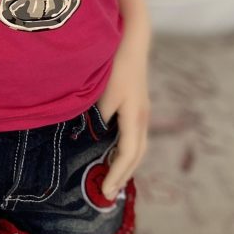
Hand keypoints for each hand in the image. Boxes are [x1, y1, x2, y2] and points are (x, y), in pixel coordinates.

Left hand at [97, 37, 149, 201]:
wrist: (132, 40)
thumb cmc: (115, 64)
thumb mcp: (102, 93)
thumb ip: (98, 117)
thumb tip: (90, 139)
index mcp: (134, 117)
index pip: (127, 154)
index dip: (116, 174)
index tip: (104, 190)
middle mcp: (142, 117)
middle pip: (137, 154)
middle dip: (124, 175)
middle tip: (108, 193)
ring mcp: (142, 111)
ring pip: (138, 145)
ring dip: (126, 164)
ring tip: (113, 179)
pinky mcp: (138, 105)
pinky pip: (134, 136)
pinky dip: (126, 150)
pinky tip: (113, 153)